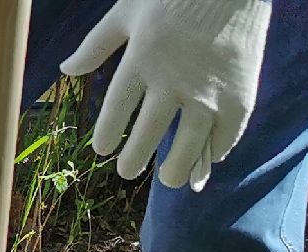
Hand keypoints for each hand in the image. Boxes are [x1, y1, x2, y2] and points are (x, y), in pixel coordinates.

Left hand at [60, 0, 269, 190]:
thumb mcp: (128, 10)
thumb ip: (96, 44)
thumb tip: (66, 70)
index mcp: (141, 59)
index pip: (115, 113)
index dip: (106, 136)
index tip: (103, 148)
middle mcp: (173, 81)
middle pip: (146, 137)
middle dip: (132, 161)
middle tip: (128, 170)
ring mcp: (209, 92)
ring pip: (187, 149)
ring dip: (175, 170)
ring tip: (168, 177)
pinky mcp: (241, 96)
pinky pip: (225, 137)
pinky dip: (215, 150)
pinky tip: (206, 155)